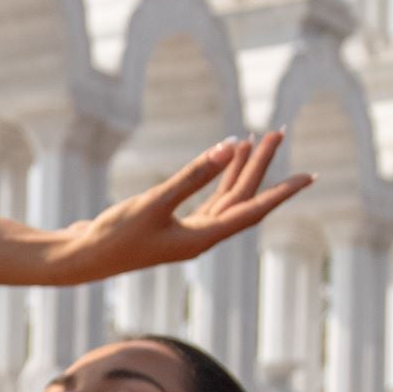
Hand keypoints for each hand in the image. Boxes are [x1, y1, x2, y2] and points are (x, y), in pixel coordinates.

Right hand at [47, 137, 311, 287]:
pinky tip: (224, 157)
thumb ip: (193, 175)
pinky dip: (219, 177)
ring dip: (242, 169)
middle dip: (261, 166)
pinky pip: (209, 198)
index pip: (252, 210)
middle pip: (243, 198)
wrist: (81, 258)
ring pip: (227, 197)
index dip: (282, 192)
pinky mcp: (173, 224)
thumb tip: (231, 148)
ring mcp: (188, 231)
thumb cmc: (114, 234)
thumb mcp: (154, 202)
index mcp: (203, 238)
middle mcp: (202, 237)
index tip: (310, 177)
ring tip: (257, 139)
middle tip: (279, 133)